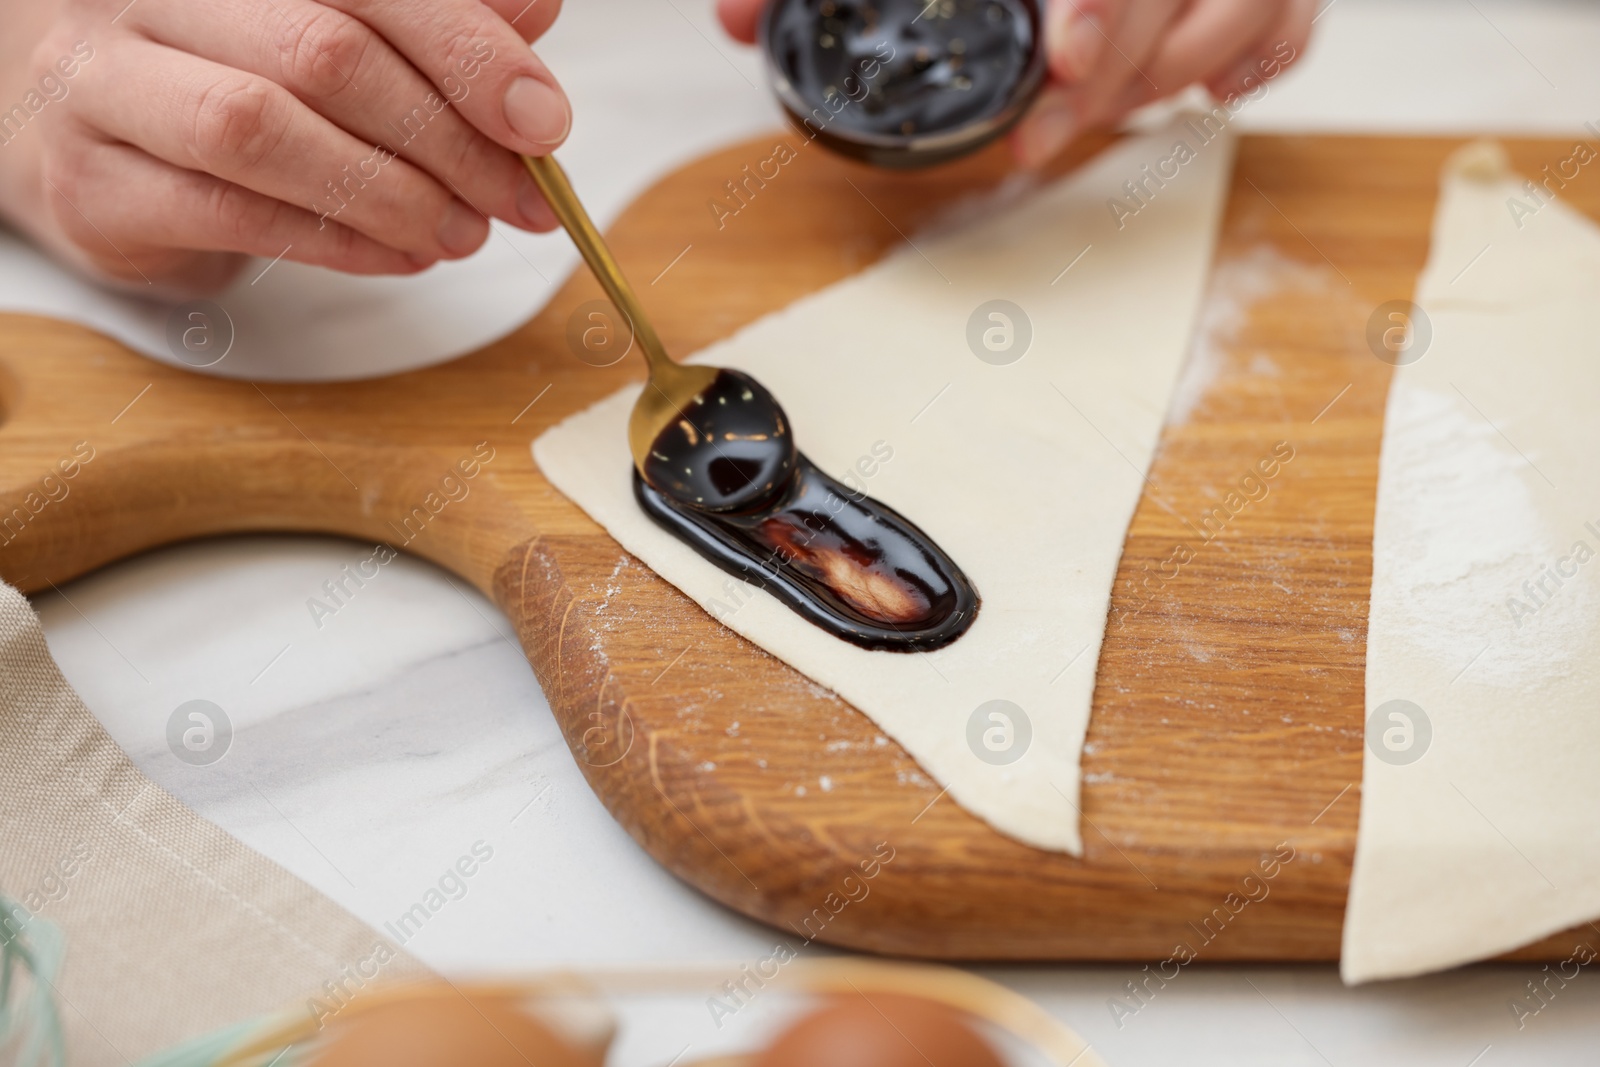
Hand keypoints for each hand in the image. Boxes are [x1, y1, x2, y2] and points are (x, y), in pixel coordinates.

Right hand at [0, 0, 571, 294]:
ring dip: (391, 195)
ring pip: (263, 129)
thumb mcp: (337, 31)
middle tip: (517, 196)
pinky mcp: (93, 186)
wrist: (97, 145)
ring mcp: (101, 85)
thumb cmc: (236, 76)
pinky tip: (402, 255)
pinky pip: (231, 214)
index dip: (468, 47)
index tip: (542, 121)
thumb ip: (430, 17)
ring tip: (462, 233)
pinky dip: (338, 241)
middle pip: (323, 51)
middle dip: (445, 136)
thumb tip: (534, 10)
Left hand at [715, 0, 1314, 167]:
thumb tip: (731, 22)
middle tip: (1044, 140)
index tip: (1063, 59)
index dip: (1102, 8)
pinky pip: (1293, 15)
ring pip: (1251, 0)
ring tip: (1093, 121)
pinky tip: (1202, 94)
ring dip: (1180, 73)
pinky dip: (1260, 58)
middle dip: (1113, 76)